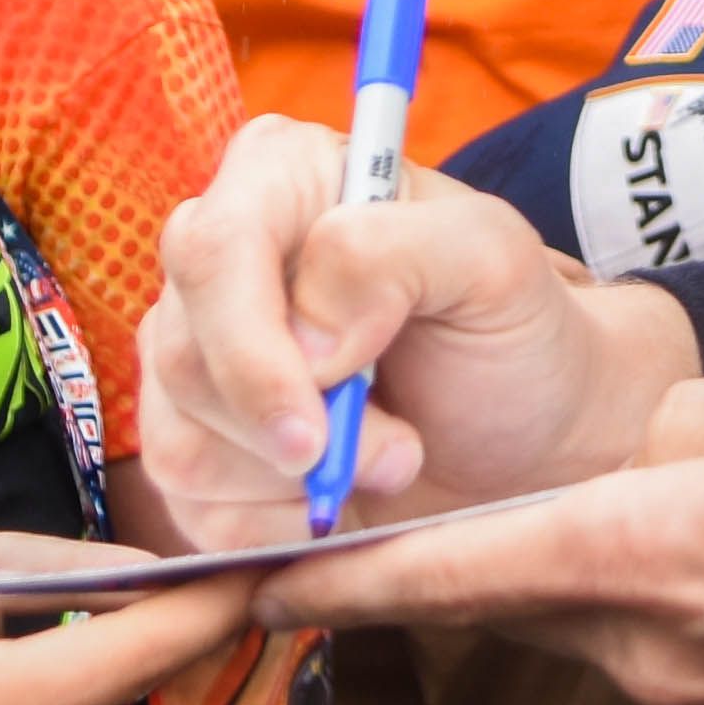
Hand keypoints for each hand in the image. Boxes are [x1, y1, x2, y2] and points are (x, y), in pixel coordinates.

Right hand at [140, 119, 674, 533]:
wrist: (525, 435)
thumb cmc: (508, 333)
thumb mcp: (492, 262)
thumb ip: (397, 254)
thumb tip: (306, 332)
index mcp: (279, 179)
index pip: (212, 251)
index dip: (252, 348)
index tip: (320, 428)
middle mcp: (219, 259)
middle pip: (182, 355)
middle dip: (293, 431)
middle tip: (398, 452)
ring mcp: (194, 355)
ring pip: (178, 441)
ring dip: (295, 484)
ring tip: (388, 461)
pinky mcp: (192, 445)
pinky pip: (190, 508)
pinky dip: (276, 525)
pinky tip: (341, 500)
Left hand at [255, 361, 703, 704]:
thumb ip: (701, 420)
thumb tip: (639, 444)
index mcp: (650, 556)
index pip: (446, 574)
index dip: (332, 579)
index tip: (236, 583)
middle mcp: (646, 651)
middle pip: (498, 595)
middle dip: (431, 555)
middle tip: (363, 500)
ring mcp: (692, 698)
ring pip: (579, 611)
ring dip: (564, 558)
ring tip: (618, 490)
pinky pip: (650, 641)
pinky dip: (642, 588)